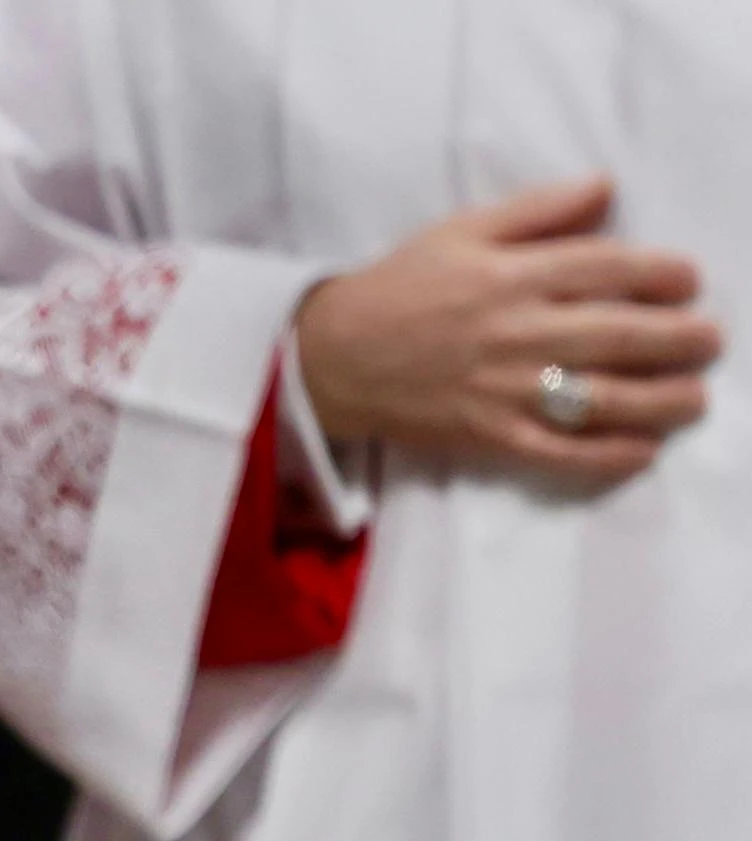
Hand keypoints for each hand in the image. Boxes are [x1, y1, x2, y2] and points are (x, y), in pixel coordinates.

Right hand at [295, 174, 720, 486]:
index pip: (610, 269)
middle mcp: (517, 332)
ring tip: (693, 399)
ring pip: (601, 397)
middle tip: (709, 342)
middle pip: (620, 334)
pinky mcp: (486, 435)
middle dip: (679, 340)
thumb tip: (605, 187)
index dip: (664, 274)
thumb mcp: (461, 231)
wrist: (329, 359)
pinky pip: (557, 452)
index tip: (688, 282)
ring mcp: (503, 389)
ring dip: (660, 400)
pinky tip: (641, 452)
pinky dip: (604, 456)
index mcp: (513, 275)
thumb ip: (537, 209)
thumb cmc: (398, 289)